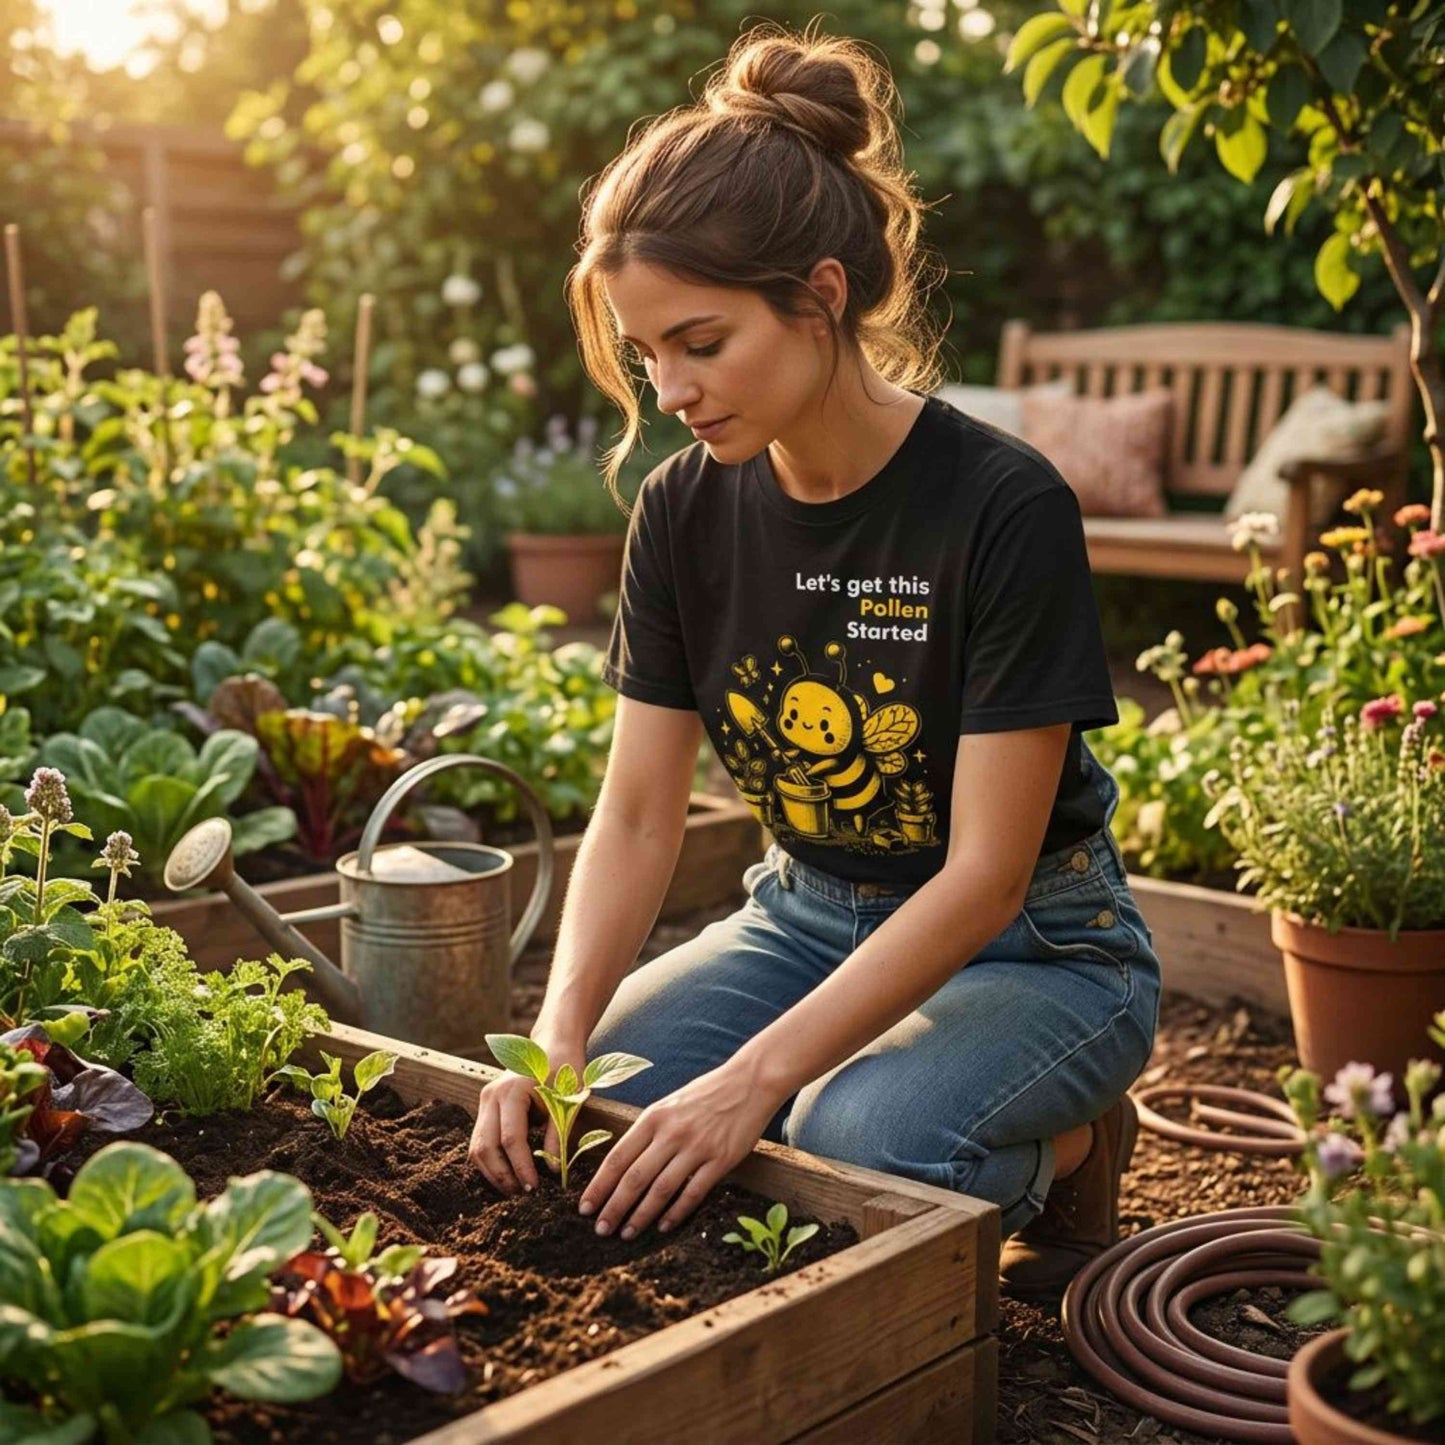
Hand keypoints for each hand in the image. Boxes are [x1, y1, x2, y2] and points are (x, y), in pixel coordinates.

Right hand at [469, 1036, 585, 1194]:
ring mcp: (485, 1101)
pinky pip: (480, 1141)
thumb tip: (554, 1171)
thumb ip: (558, 1135)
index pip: (511, 1138)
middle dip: (501, 1175)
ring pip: (477, 1147)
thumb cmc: (565, 1069)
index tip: (535, 1187)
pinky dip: (490, 1161)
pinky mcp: (485, 1108)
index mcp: (512, 1090)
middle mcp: (491, 1095)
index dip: (521, 1166)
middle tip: (521, 1195)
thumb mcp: (568, 1101)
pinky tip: (507, 1174)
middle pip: (485, 1146)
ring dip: (493, 1172)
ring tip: (515, 1189)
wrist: (553, 1044)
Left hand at [578, 1060, 780, 1240]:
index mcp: (654, 1117)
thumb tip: (622, 1165)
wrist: (749, 1082)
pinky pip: (693, 1194)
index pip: (617, 1158)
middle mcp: (672, 1133)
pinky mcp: (720, 1160)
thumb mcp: (668, 1105)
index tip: (585, 1207)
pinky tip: (663, 1226)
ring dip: (640, 1216)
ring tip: (626, 1233)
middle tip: (600, 1229)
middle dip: (614, 1207)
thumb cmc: (705, 1094)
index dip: (599, 1186)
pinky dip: (675, 1213)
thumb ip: (647, 1131)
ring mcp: (697, 1148)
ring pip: (661, 1190)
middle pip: (634, 1178)